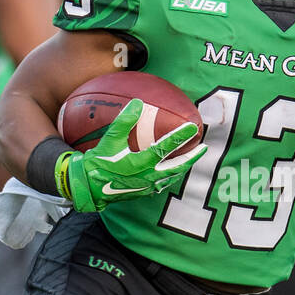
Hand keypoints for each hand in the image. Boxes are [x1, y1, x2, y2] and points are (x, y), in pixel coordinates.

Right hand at [57, 98, 205, 212]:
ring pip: (172, 176)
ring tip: (191, 158)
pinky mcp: (144, 192)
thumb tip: (138, 102)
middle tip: (204, 148)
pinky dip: (172, 175)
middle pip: (177, 167)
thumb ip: (124, 121)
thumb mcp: (110, 140)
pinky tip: (173, 171)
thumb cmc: (99, 162)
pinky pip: (164, 183)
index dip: (181, 137)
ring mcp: (148, 186)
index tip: (193, 128)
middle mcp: (148, 177)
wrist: (90, 187)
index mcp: (141, 163)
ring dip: (183, 167)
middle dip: (192, 157)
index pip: (166, 148)